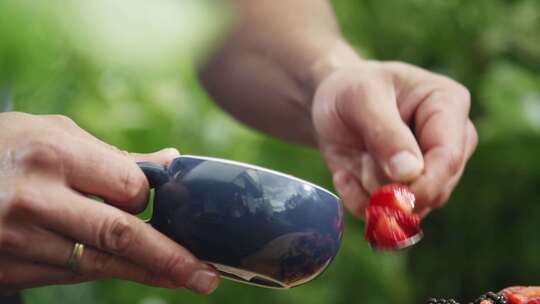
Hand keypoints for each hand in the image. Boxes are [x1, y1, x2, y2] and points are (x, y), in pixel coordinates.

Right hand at [0, 112, 218, 294]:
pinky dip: (110, 273)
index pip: (127, 186)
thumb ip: (113, 155)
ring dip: (147, 274)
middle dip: (169, 259)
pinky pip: (72, 274)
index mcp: (52, 153)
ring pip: (99, 263)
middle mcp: (34, 198)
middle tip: (206, 275)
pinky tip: (139, 273)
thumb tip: (170, 164)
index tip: (153, 200)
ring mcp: (18, 238)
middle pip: (119, 235)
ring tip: (187, 279)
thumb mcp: (54, 135)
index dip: (147, 197)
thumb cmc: (7, 150)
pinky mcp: (11, 268)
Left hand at [312, 61, 476, 216]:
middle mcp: (451, 140)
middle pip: (436, 188)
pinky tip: (346, 175)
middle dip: (390, 184)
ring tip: (358, 157)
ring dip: (373, 191)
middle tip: (362, 157)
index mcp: (448, 104)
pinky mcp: (410, 190)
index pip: (449, 156)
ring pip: (413, 206)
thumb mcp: (360, 99)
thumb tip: (410, 174)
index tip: (391, 194)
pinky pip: (388, 216)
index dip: (424, 183)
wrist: (331, 105)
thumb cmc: (350, 90)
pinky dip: (359, 201)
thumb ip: (385, 133)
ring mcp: (432, 169)